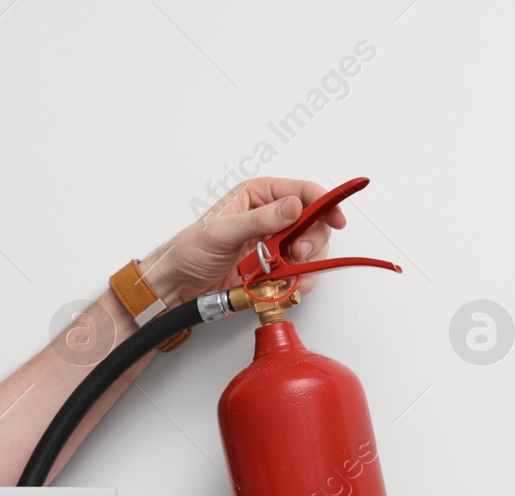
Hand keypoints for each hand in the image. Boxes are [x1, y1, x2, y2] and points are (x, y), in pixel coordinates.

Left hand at [149, 177, 347, 301]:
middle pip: (314, 223)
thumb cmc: (190, 250)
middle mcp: (271, 217)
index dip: (324, 203)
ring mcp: (274, 244)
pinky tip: (283, 286)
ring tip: (284, 273)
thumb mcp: (223, 230)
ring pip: (310, 250)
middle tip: (298, 253)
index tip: (335, 219)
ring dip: (304, 264)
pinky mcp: (274, 268)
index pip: (303, 192)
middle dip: (312, 240)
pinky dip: (296, 281)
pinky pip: (298, 273)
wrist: (179, 285)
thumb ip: (260, 219)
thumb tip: (293, 207)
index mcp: (259, 196)